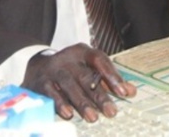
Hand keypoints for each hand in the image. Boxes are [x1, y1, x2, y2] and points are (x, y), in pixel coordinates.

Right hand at [21, 43, 135, 121]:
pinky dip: (60, 104)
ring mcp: (54, 69)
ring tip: (93, 117)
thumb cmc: (70, 69)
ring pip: (69, 85)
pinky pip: (51, 93)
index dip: (112, 76)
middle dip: (99, 96)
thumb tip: (131, 91)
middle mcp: (68, 58)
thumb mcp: (88, 68)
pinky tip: (69, 114)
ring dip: (82, 102)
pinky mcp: (41, 82)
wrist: (36, 66)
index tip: (124, 92)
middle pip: (86, 76)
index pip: (100, 60)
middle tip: (111, 112)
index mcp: (83, 52)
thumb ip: (108, 79)